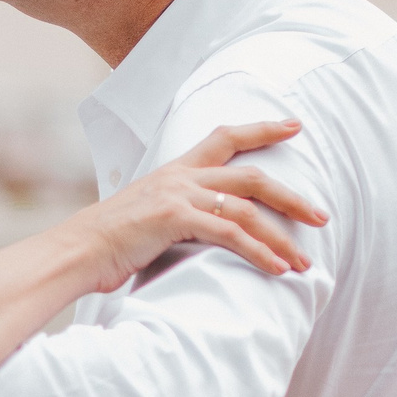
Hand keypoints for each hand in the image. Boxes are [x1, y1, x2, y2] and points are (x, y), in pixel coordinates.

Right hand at [64, 119, 325, 293]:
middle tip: (321, 216)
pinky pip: (230, 233)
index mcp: (174, 171)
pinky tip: (277, 270)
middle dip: (291, 196)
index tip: (293, 126)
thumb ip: (176, 215)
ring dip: (282, 238)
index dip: (261, 129)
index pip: (224, 137)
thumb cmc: (106, 244)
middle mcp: (180, 176)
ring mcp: (178, 194)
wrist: (75, 252)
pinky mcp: (175, 218)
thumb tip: (201, 229)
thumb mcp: (146, 219)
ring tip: (303, 262)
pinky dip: (259, 253)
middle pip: (251, 175)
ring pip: (247, 208)